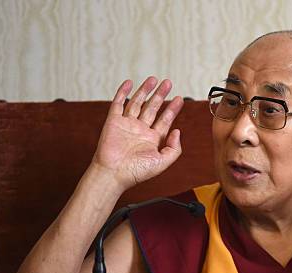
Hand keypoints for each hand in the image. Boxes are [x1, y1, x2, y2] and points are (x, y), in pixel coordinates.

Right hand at [92, 76, 184, 191]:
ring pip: (138, 103)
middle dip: (160, 95)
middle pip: (152, 108)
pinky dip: (123, 92)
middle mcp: (140, 130)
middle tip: (168, 83)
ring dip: (145, 91)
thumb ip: (174, 148)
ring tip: (154, 80)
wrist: (113, 174)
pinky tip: (130, 83)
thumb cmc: (135, 172)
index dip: (172, 109)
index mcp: (152, 140)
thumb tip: (178, 131)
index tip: (179, 99)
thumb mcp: (162, 162)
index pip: (165, 120)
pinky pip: (119, 104)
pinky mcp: (113, 122)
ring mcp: (127, 125)